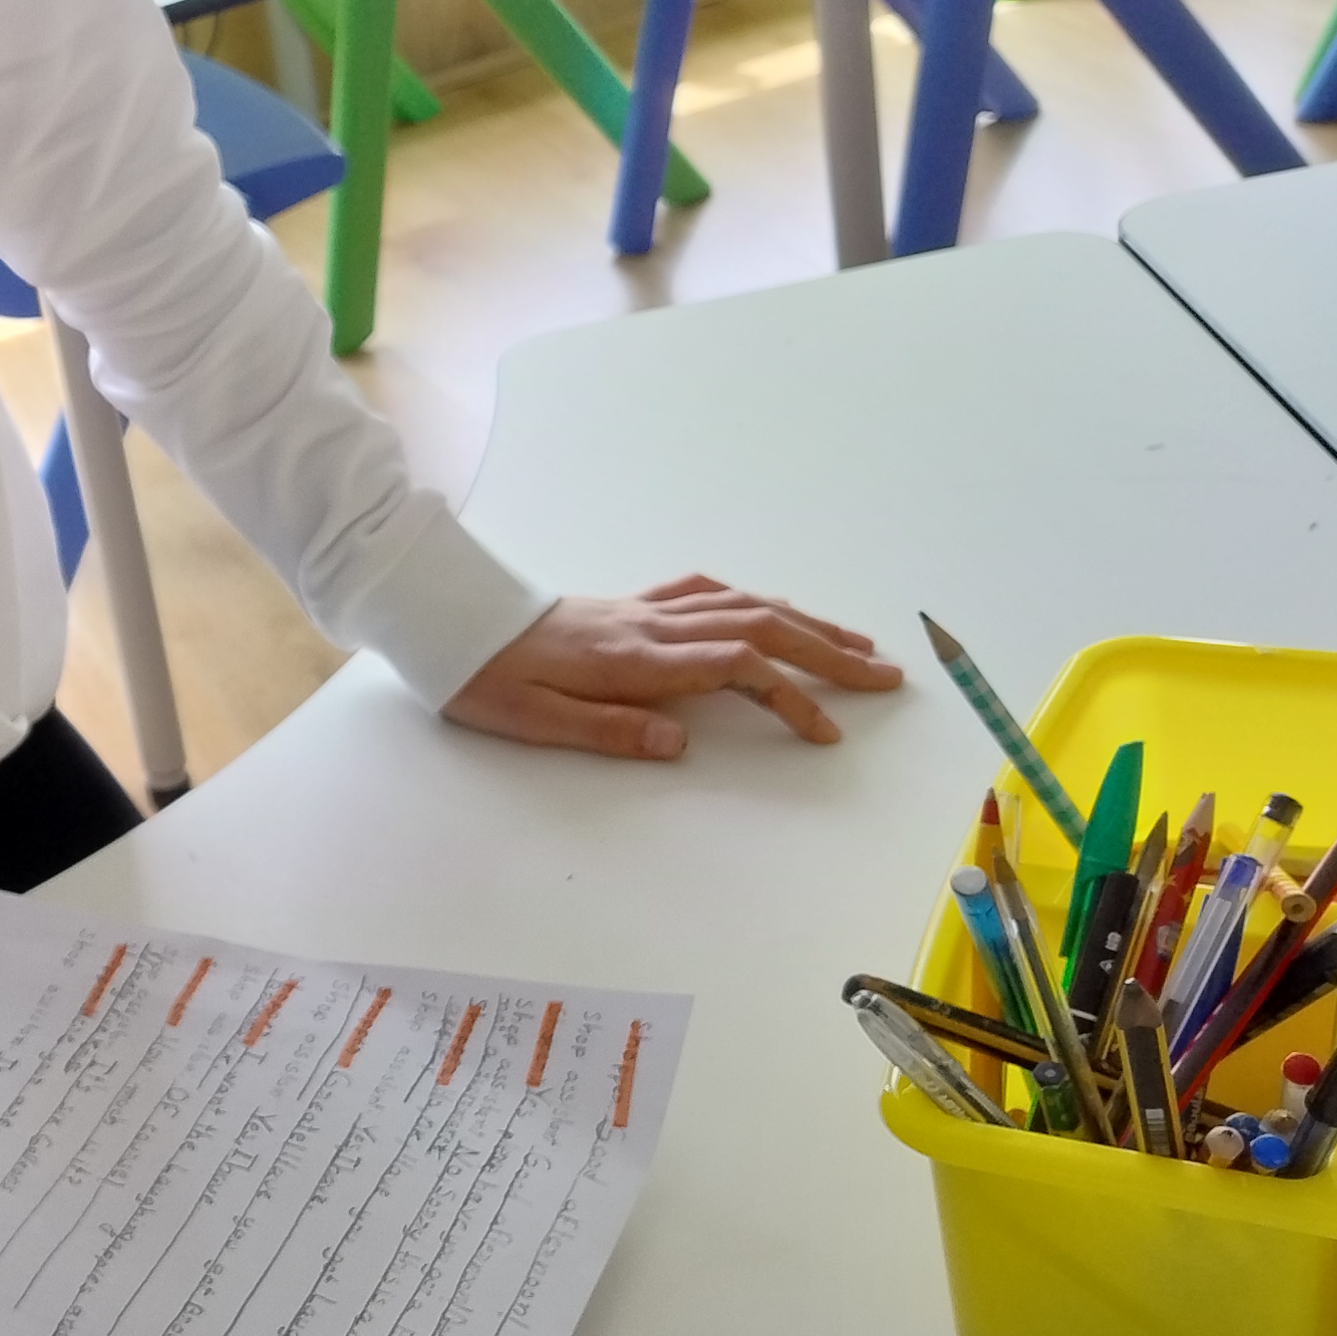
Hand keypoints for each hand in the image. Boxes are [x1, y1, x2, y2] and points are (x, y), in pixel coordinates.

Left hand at [444, 575, 900, 760]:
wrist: (449, 624)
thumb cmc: (485, 680)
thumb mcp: (534, 720)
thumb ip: (608, 730)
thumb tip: (678, 743)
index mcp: (635, 659)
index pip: (737, 668)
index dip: (791, 696)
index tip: (827, 732)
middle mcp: (650, 627)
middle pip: (760, 628)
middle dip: (829, 652)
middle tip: (886, 675)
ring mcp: (643, 610)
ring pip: (743, 604)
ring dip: (805, 622)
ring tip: (856, 643)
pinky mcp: (628, 605)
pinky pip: (704, 591)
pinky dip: (751, 599)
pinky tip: (771, 608)